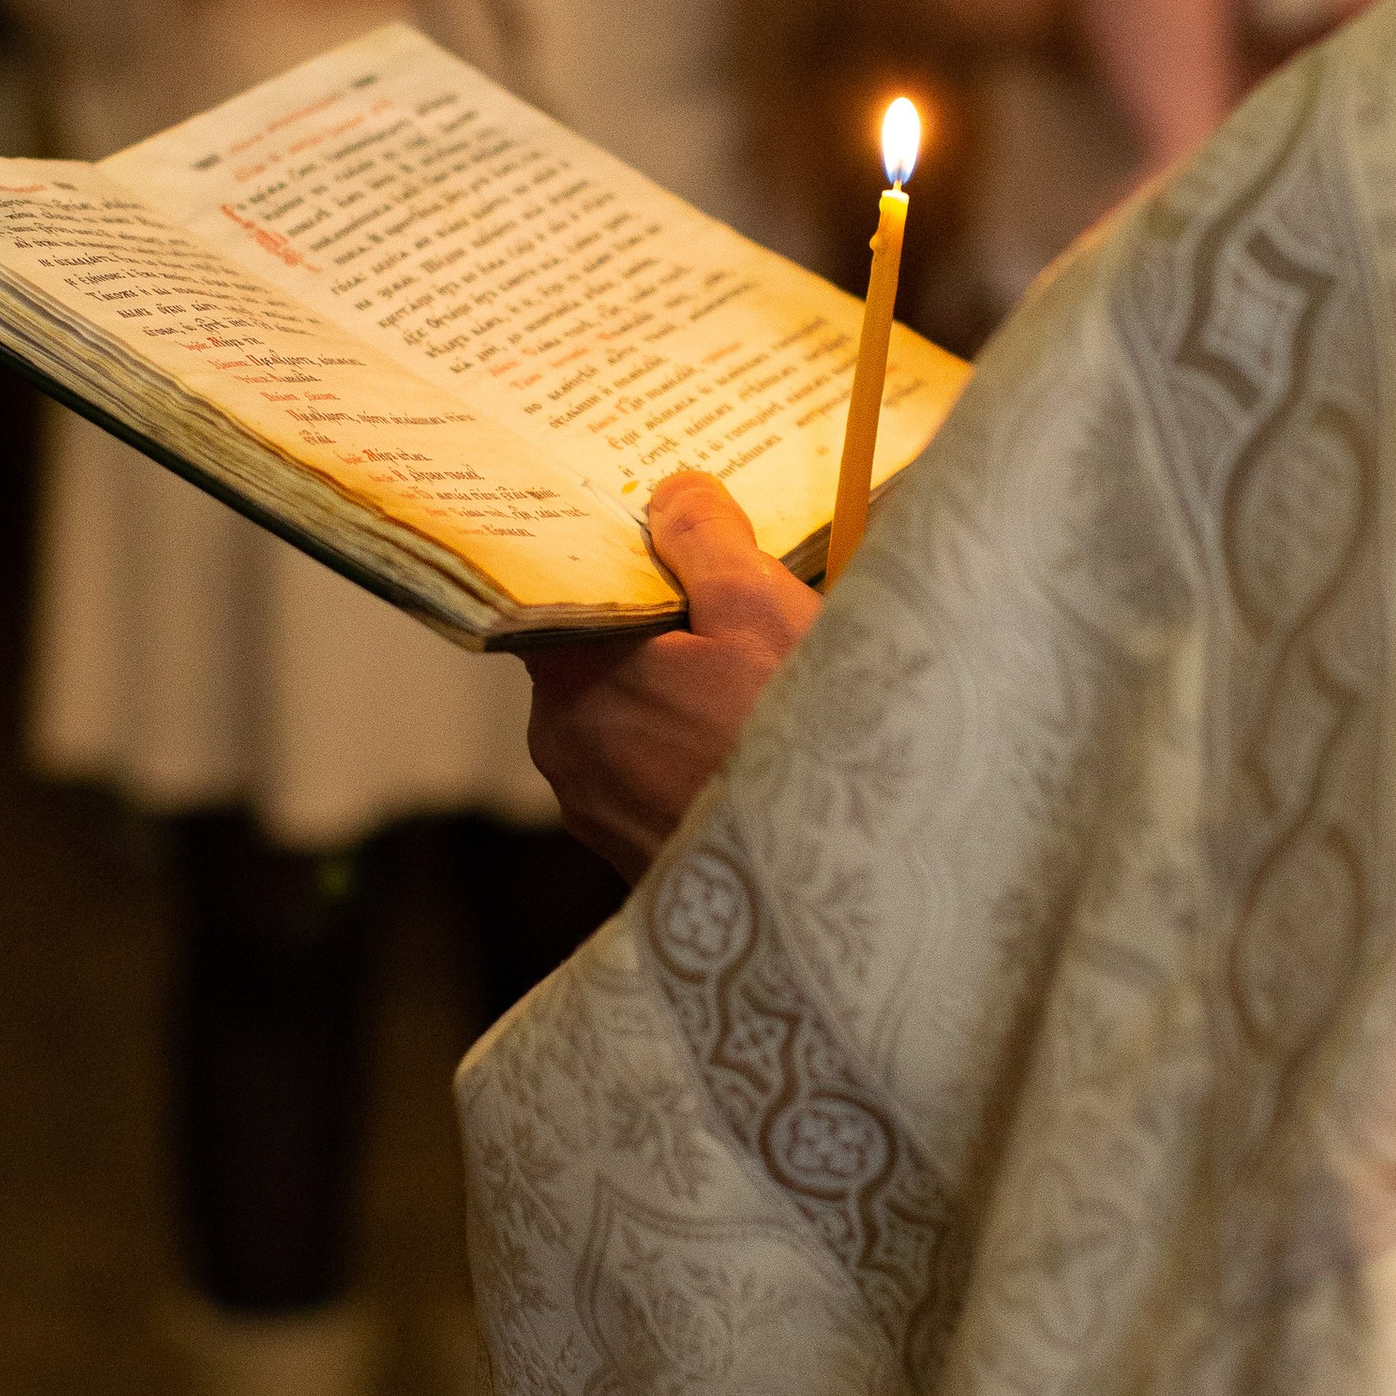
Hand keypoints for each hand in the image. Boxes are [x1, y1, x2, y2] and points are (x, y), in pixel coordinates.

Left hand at [522, 473, 818, 877]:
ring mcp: (596, 811)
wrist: (832, 903)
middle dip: (665, 625)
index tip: (665, 536)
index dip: (615, 557)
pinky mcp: (635, 856)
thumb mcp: (760, 611)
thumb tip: (671, 493)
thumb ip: (705, 539)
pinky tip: (760, 746)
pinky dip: (695, 750)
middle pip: (601, 651)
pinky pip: (655, 774)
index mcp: (570, 675)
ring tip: (766, 682)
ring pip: (631, 715)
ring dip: (685, 691)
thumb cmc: (790, 748)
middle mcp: (562, 746)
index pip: (562, 589)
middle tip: (740, 606)